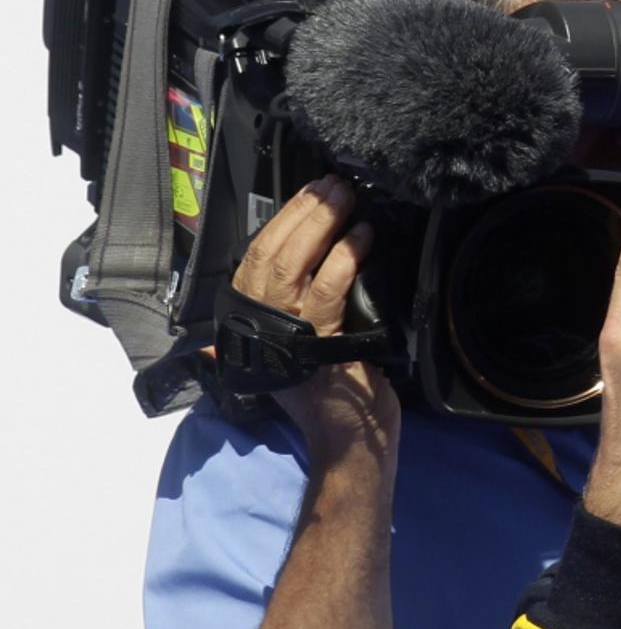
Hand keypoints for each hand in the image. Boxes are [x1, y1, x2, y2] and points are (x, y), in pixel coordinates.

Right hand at [232, 175, 399, 468]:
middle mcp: (256, 328)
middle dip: (302, 211)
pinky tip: (362, 237)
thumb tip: (308, 257)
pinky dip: (344, 258)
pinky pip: (326, 290)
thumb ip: (297, 307)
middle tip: (332, 184)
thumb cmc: (335, 393)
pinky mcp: (315, 345)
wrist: (350, 443)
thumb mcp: (308, 343)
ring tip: (346, 197)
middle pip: (270, 254)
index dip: (283, 220)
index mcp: (250, 324)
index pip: (257, 258)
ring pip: (292, 265)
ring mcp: (282, 337)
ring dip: (322, 224)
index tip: (309, 190)